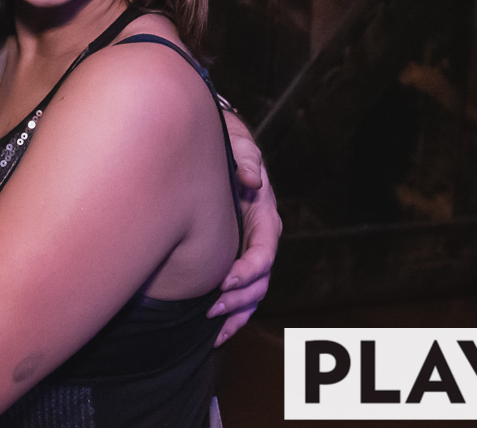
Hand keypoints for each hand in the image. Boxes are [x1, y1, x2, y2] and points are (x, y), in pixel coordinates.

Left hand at [209, 109, 279, 344]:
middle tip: (211, 308)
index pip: (265, 251)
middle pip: (260, 280)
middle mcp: (261, 238)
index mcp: (265, 215)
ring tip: (213, 328)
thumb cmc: (225, 146)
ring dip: (235, 313)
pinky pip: (239, 294)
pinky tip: (213, 333)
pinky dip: (230, 316)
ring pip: (252, 293)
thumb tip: (252, 178)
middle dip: (238, 298)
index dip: (248, 269)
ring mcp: (249, 251)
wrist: (211, 148)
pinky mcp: (235, 259)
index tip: (223, 280)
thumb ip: (245, 158)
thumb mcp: (236, 144)